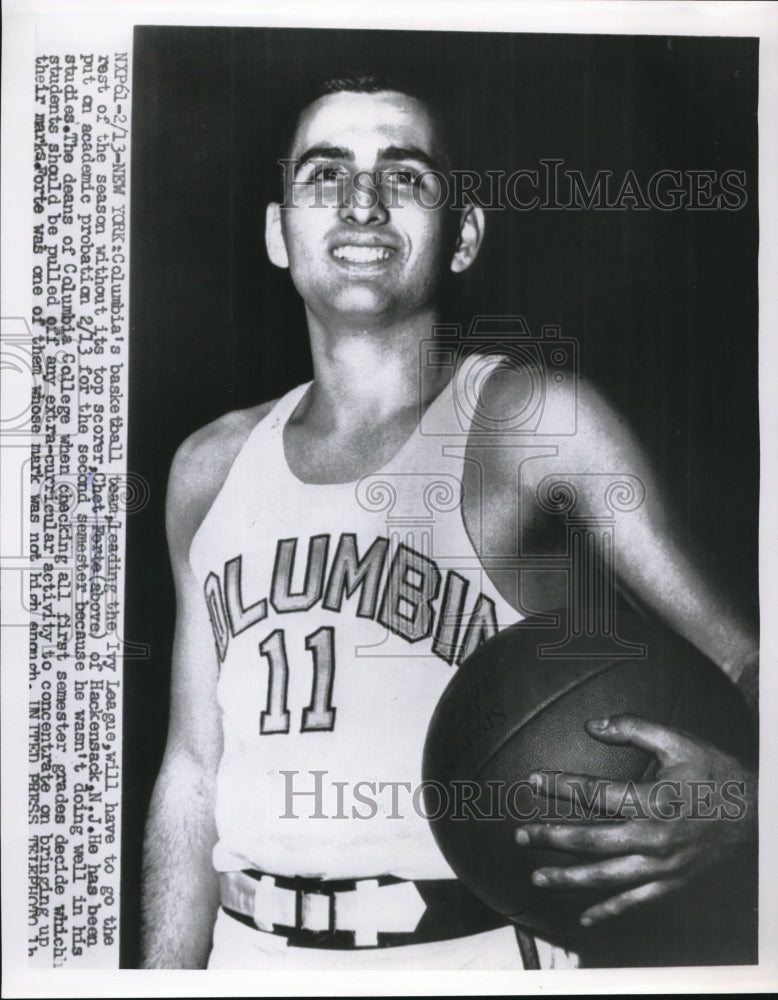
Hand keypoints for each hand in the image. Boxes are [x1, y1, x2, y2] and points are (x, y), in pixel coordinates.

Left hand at [514, 713, 756, 926]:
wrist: (758, 815)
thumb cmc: (714, 773)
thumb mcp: (677, 741)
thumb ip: (633, 728)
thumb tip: (592, 725)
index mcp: (653, 800)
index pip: (595, 794)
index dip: (561, 786)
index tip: (534, 780)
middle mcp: (654, 837)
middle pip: (592, 840)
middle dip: (552, 837)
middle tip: (521, 835)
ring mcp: (663, 866)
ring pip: (607, 877)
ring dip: (569, 878)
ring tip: (538, 876)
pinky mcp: (673, 884)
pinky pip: (635, 902)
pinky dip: (608, 911)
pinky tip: (584, 916)